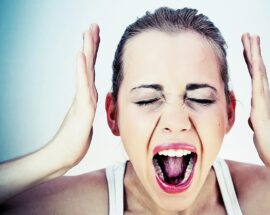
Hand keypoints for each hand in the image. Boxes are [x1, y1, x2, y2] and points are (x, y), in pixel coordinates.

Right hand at [49, 24, 99, 167]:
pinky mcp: (81, 108)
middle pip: (88, 65)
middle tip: (92, 25)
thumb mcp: (87, 122)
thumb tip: (92, 101)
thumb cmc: (74, 141)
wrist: (62, 156)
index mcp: (87, 96)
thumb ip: (89, 109)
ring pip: (86, 71)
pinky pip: (82, 86)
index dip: (94, 52)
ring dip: (88, 51)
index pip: (92, 70)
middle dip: (91, 44)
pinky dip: (81, 70)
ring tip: (87, 33)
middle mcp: (85, 94)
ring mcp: (82, 100)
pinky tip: (80, 56)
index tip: (96, 35)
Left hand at [241, 33, 269, 173]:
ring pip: (259, 73)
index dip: (250, 61)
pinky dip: (258, 73)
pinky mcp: (263, 110)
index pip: (254, 76)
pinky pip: (260, 88)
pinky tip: (256, 61)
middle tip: (248, 34)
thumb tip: (252, 116)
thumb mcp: (259, 129)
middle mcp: (263, 98)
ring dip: (254, 55)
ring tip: (252, 38)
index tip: (245, 46)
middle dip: (252, 51)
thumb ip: (256, 119)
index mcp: (260, 101)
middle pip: (257, 69)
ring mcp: (264, 102)